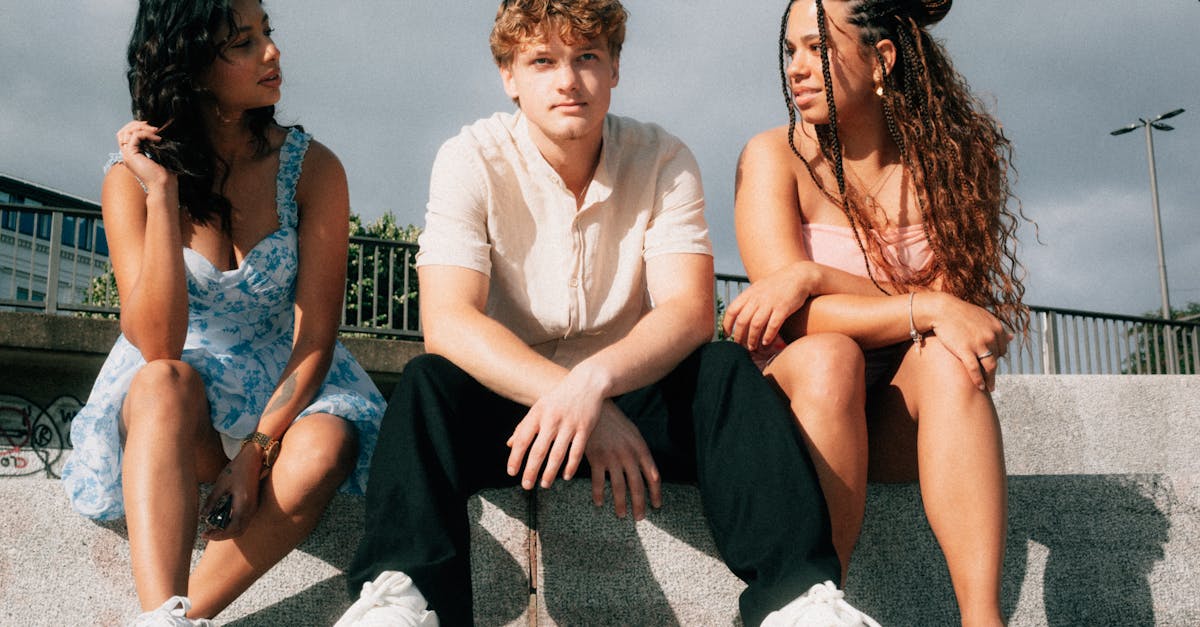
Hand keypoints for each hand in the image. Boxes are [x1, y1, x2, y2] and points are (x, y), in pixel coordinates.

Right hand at [115, 120, 173, 191]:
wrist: (163, 185)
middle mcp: (126, 154)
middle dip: (137, 125)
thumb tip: (155, 129)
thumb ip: (152, 143)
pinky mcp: (131, 155)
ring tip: (156, 132)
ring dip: (142, 128)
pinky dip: (147, 134)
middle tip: (153, 127)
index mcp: (132, 155)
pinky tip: (158, 139)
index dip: (137, 127)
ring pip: (126, 132)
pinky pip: (135, 136)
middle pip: (123, 131)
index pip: (126, 134)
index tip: (153, 128)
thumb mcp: (157, 154)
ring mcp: (127, 155)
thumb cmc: (165, 173)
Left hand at [200, 444, 262, 540]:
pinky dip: (232, 525)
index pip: (232, 529)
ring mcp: (254, 507)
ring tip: (212, 528)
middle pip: (238, 532)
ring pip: (242, 527)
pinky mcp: (253, 504)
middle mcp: (251, 508)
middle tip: (207, 534)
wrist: (255, 457)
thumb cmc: (237, 468)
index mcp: (243, 504)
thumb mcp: (221, 484)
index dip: (218, 535)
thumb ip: (212, 501)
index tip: (205, 534)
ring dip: (228, 531)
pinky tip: (221, 520)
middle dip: (222, 536)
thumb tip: (203, 516)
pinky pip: (243, 521)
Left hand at [506, 368, 607, 490]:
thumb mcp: (539, 408)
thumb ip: (524, 426)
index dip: (516, 457)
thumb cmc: (559, 398)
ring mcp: (569, 424)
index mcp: (538, 414)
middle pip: (539, 450)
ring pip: (557, 454)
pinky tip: (566, 476)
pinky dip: (571, 465)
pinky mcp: (585, 428)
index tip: (512, 472)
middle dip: (531, 470)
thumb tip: (510, 444)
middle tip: (526, 486)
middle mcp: (552, 420)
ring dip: (550, 472)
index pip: (523, 439)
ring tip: (544, 484)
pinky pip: (577, 451)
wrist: (587, 383)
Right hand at [584, 402, 660, 519]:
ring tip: (621, 515)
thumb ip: (638, 451)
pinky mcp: (596, 458)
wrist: (593, 406)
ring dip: (620, 504)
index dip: (655, 492)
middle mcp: (629, 454)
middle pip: (637, 485)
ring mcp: (612, 457)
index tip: (656, 505)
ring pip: (619, 487)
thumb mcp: (632, 432)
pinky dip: (599, 494)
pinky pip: (599, 482)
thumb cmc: (613, 420)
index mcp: (640, 448)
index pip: (653, 475)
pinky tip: (599, 503)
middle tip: (640, 517)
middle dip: (639, 504)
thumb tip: (646, 470)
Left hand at [723, 261, 816, 348]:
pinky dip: (768, 336)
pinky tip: (766, 343)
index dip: (726, 324)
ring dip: (752, 339)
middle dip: (739, 337)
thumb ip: (749, 300)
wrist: (799, 276)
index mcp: (749, 294)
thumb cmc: (778, 285)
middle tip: (740, 347)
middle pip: (742, 321)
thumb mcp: (759, 288)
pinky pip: (773, 325)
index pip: (732, 310)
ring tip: (752, 348)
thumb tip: (739, 316)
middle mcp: (757, 298)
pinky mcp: (783, 308)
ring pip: (756, 325)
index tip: (726, 335)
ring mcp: (770, 303)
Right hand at [919, 292, 1012, 391]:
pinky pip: (974, 369)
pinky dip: (978, 380)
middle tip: (990, 378)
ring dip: (990, 380)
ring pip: (989, 367)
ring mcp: (978, 344)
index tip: (991, 363)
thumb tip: (1012, 338)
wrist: (941, 309)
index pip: (1002, 349)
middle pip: (996, 358)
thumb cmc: (960, 313)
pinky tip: (980, 387)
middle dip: (993, 368)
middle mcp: (991, 336)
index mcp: (997, 327)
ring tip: (989, 388)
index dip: (997, 357)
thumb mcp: (983, 317)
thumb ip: (997, 329)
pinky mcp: (965, 350)